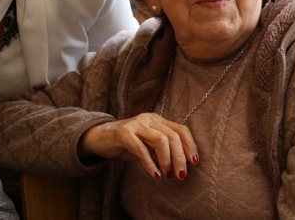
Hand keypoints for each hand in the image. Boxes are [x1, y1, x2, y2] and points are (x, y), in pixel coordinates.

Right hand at [79, 113, 197, 179]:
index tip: (194, 163)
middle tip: (180, 175)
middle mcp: (148, 119)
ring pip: (160, 140)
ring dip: (166, 160)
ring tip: (166, 175)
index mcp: (157, 120)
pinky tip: (154, 174)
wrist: (100, 138)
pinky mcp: (123, 133)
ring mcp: (135, 124)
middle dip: (180, 158)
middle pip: (173, 136)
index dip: (190, 146)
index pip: (181, 129)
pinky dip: (149, 163)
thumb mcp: (148, 145)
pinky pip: (140, 148)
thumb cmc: (127, 144)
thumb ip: (162, 150)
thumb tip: (181, 167)